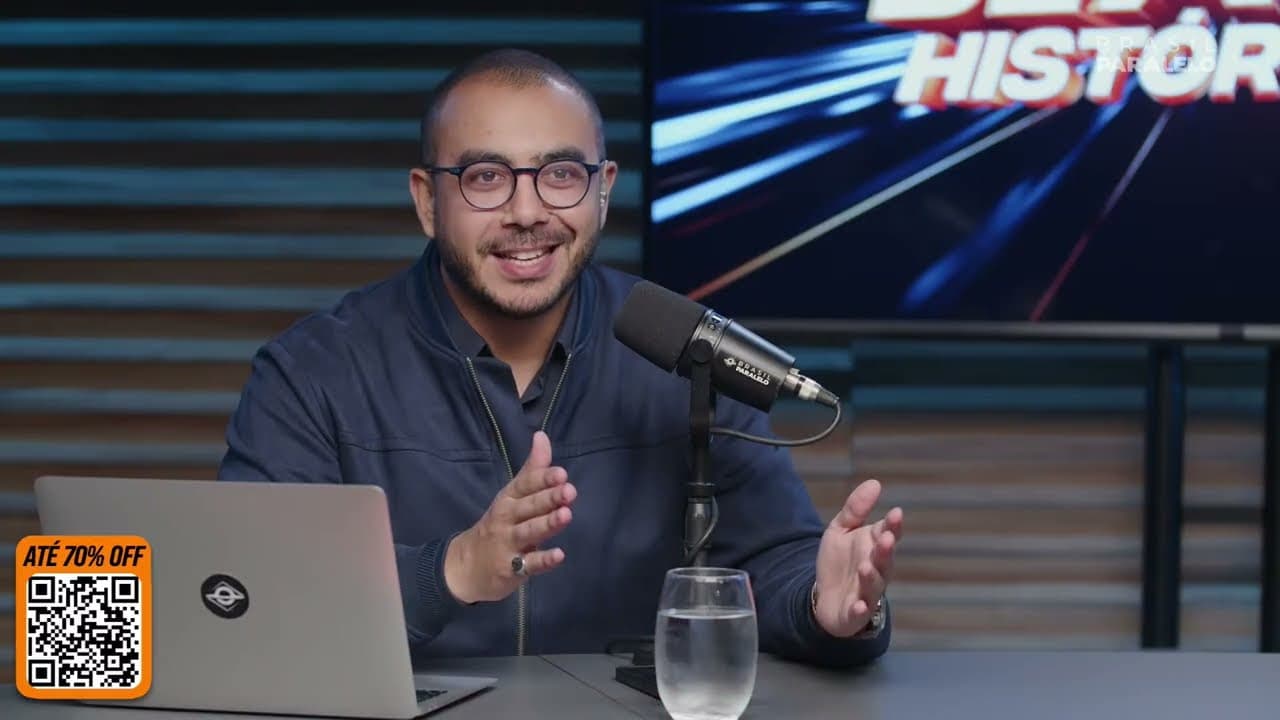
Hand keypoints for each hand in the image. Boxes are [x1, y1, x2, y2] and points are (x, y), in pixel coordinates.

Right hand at [444, 431, 574, 603]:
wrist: (465, 567)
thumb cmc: (498, 525)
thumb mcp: (512, 496)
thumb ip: (533, 470)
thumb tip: (542, 436)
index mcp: (509, 498)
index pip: (526, 485)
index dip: (543, 479)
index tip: (561, 473)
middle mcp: (507, 518)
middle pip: (529, 506)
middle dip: (548, 498)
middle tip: (569, 490)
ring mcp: (508, 543)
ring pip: (529, 532)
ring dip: (547, 524)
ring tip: (566, 515)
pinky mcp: (510, 568)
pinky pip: (529, 564)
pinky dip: (543, 560)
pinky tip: (559, 555)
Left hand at [812, 478, 903, 636]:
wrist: (822, 596)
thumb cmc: (838, 561)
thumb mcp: (840, 530)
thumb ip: (855, 509)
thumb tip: (875, 482)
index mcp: (874, 547)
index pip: (888, 534)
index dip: (893, 526)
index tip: (895, 513)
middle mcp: (876, 569)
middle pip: (885, 561)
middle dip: (885, 551)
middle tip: (884, 538)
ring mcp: (866, 592)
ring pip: (874, 585)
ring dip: (871, 577)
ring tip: (865, 566)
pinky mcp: (854, 612)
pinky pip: (860, 612)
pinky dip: (860, 609)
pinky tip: (859, 605)